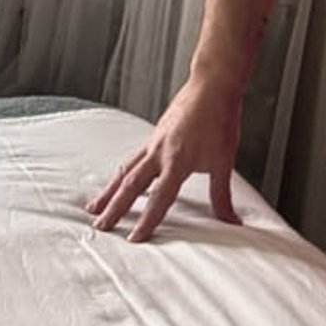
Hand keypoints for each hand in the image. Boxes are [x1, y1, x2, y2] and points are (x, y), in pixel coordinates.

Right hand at [88, 79, 243, 242]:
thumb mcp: (223, 160)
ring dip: (109, 191)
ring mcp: (153, 143)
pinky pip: (132, 159)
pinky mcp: (153, 136)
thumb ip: (221, 194)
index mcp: (177, 161)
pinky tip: (117, 180)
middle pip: (131, 185)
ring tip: (94, 207)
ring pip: (125, 170)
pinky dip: (121, 173)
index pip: (159, 198)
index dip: (147, 220)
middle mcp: (159, 152)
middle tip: (100, 227)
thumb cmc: (219, 119)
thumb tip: (231, 221)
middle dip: (115, 208)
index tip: (133, 239)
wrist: (211, 85)